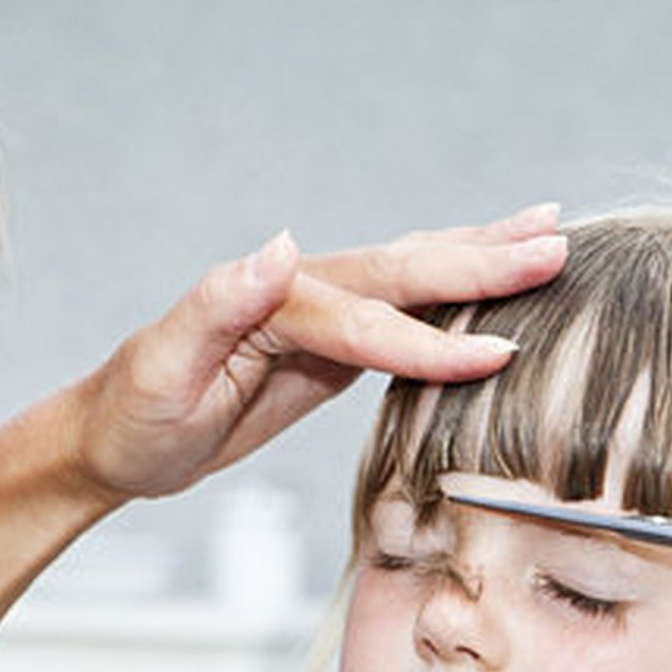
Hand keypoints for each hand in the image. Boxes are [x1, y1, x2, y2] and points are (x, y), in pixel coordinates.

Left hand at [67, 204, 567, 501]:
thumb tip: (277, 244)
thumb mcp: (162, 368)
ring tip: (545, 231)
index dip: (432, 339)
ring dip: (479, 255)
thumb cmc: (134, 415)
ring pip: (413, 277)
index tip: (499, 351)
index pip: (367, 320)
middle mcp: (302, 294)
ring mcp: (321, 316)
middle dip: (483, 263)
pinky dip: (453, 294)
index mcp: (271, 303)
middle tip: (556, 245)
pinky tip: (485, 286)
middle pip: (405, 272)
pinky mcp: (330, 345)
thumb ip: (217, 304)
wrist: (115, 440)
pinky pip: (406, 314)